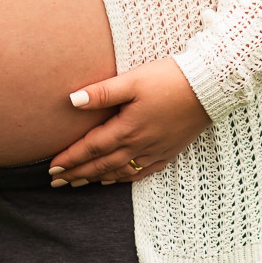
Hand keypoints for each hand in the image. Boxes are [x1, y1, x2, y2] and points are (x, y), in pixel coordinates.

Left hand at [47, 58, 210, 186]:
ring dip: (94, 179)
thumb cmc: (170, 79)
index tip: (51, 167)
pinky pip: (140, 173)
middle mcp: (139, 145)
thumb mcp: (133, 79)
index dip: (70, 158)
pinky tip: (113, 180)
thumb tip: (72, 100)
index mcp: (127, 128)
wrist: (210, 87)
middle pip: (101, 165)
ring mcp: (155, 151)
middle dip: (76, 174)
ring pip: (118, 172)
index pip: (91, 148)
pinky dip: (122, 179)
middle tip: (55, 182)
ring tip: (76, 184)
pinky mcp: (168, 151)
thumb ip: (102, 92)